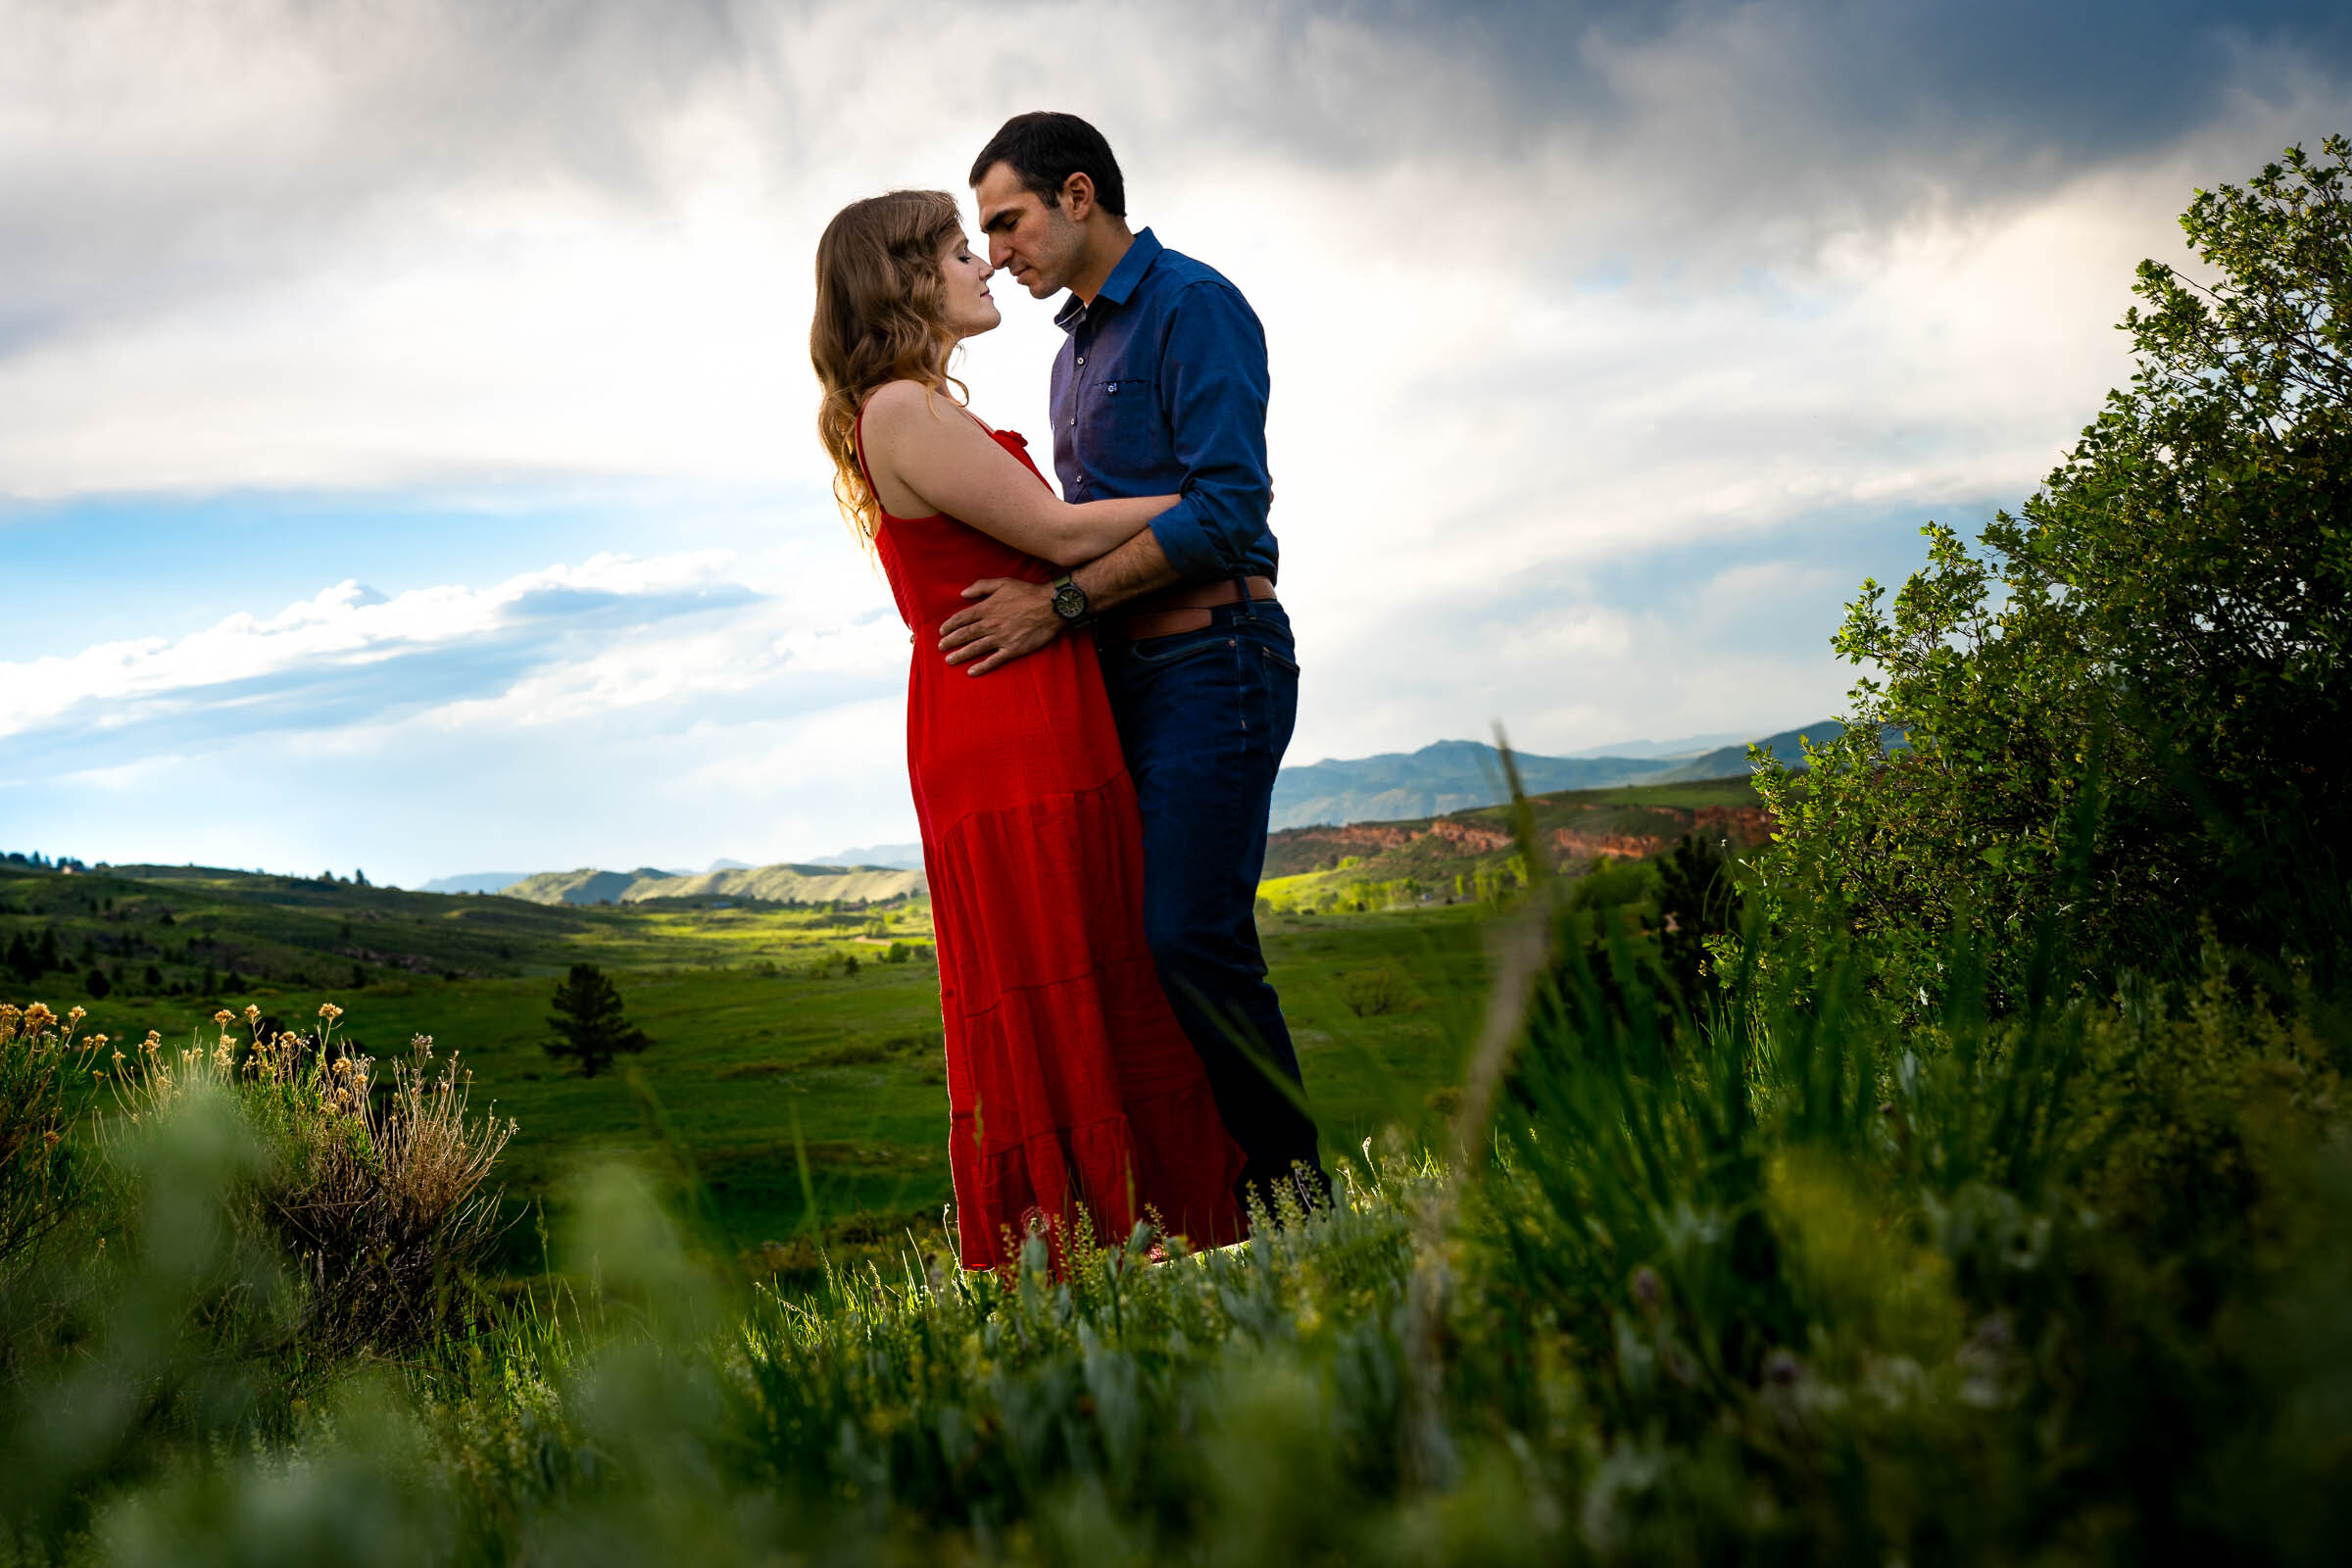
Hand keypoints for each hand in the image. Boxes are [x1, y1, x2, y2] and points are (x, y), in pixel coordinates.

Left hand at [939, 578, 1061, 674]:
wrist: (1051, 606)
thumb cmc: (1028, 592)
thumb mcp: (1003, 583)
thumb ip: (981, 587)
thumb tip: (963, 593)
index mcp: (987, 608)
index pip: (962, 618)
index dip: (949, 625)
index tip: (941, 632)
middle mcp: (990, 624)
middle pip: (965, 635)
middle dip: (950, 641)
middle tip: (940, 647)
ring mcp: (1001, 638)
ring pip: (975, 648)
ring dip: (960, 655)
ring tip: (949, 660)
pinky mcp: (1013, 649)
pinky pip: (994, 660)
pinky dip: (982, 667)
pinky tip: (971, 672)